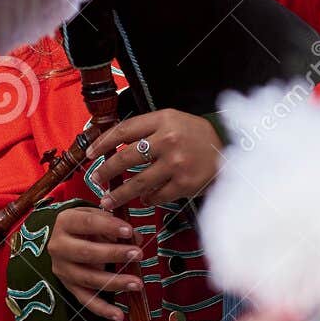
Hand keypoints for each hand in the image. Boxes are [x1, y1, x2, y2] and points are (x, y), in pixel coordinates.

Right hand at [47, 206, 144, 320]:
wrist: (64, 238)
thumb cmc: (85, 225)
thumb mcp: (97, 217)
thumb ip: (116, 225)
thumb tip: (136, 238)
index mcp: (65, 222)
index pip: (87, 223)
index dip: (109, 226)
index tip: (129, 231)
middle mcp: (59, 247)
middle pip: (86, 252)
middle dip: (114, 254)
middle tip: (138, 254)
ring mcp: (63, 269)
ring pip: (89, 278)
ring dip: (115, 282)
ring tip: (137, 283)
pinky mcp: (68, 286)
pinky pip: (86, 300)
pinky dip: (102, 309)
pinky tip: (119, 315)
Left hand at [84, 110, 223, 208]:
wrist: (229, 150)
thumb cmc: (195, 134)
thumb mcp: (172, 119)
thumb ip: (146, 128)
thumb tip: (113, 142)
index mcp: (162, 120)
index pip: (124, 130)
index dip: (103, 143)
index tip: (90, 154)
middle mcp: (168, 141)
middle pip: (126, 157)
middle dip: (106, 171)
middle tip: (94, 180)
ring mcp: (176, 164)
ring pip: (138, 183)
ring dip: (119, 194)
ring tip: (107, 201)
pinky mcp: (184, 184)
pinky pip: (157, 196)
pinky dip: (147, 200)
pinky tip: (141, 201)